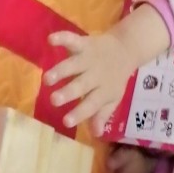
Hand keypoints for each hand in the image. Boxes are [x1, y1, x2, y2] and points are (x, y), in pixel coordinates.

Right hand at [46, 3, 171, 132]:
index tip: (66, 122)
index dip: (80, 114)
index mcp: (103, 91)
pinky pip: (73, 40)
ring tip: (47, 78)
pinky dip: (62, 38)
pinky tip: (50, 39)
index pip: (91, 104)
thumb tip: (95, 134)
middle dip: (67, 93)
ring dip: (60, 70)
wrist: (126, 49)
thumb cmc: (114, 79)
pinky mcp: (85, 43)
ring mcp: (89, 58)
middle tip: (54, 100)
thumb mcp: (113, 98)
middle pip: (81, 85)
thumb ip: (102, 114)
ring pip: (73, 64)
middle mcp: (96, 75)